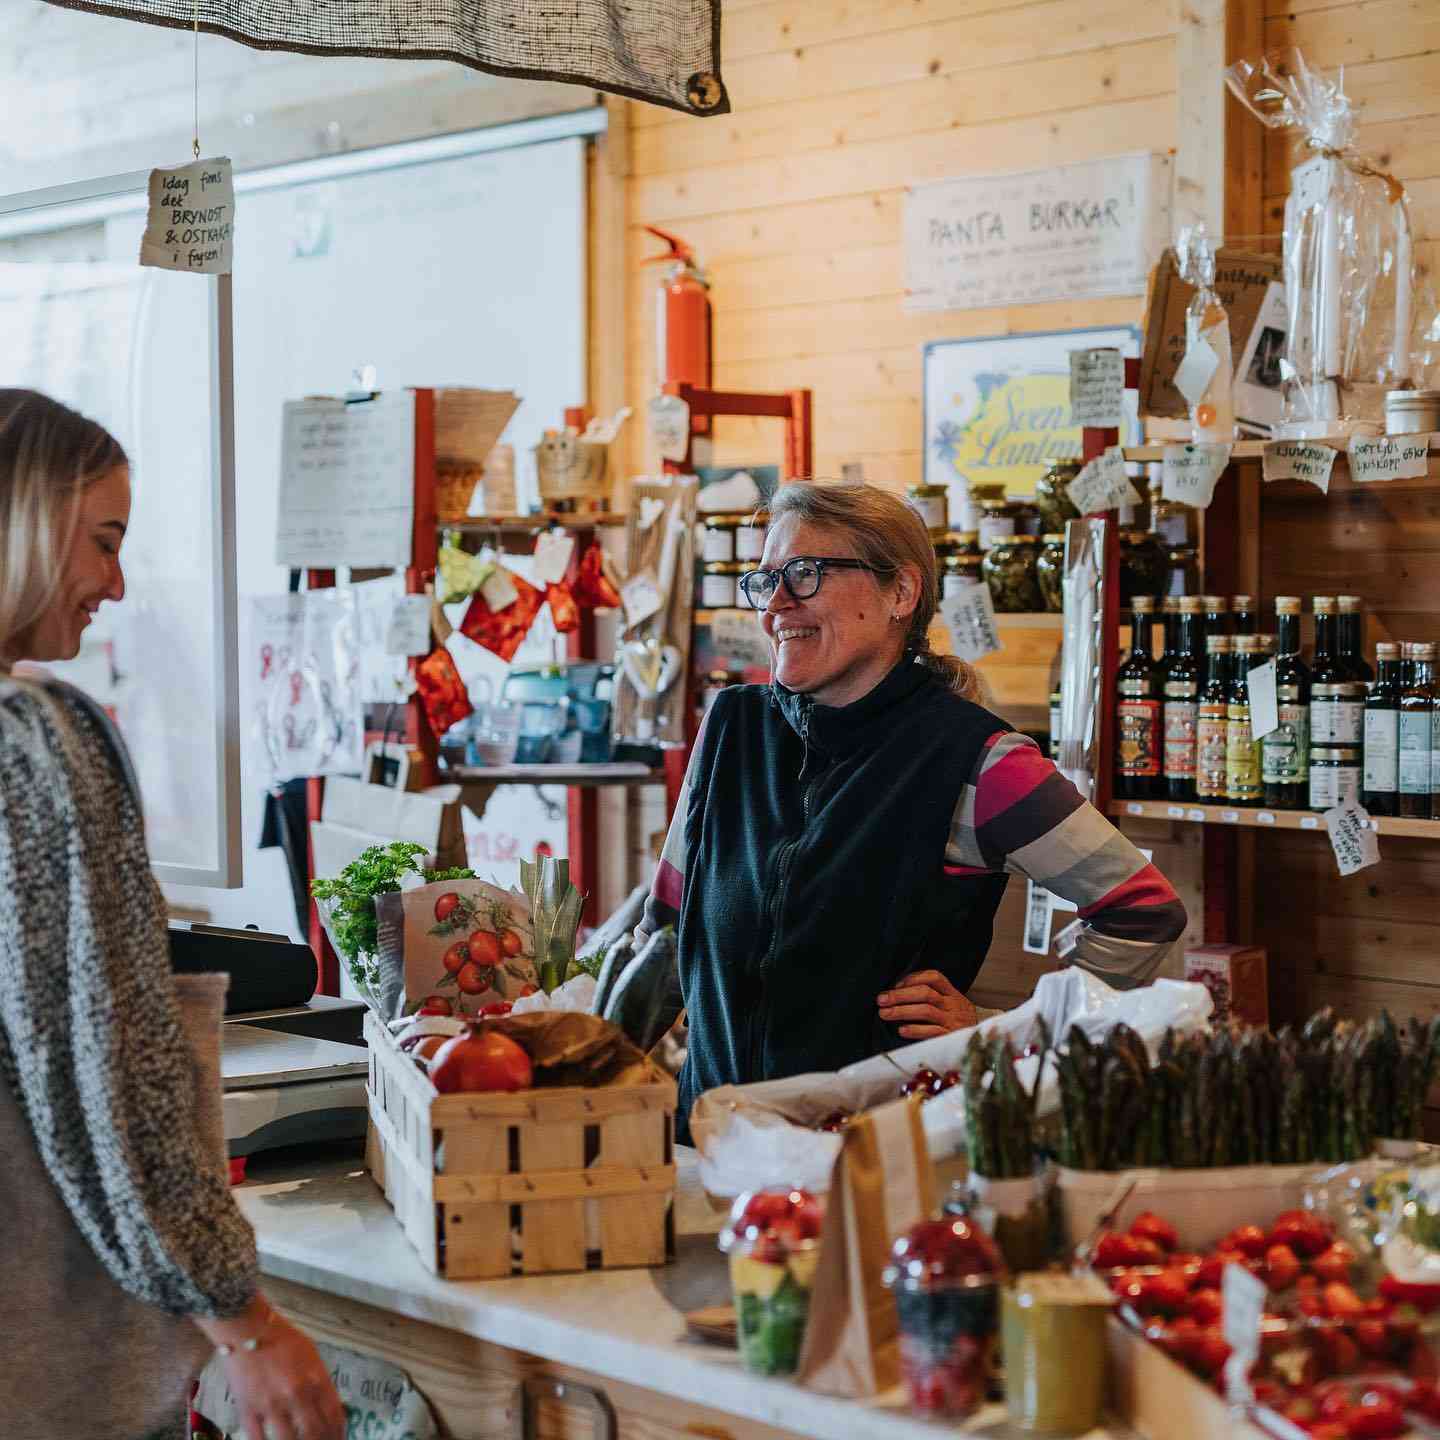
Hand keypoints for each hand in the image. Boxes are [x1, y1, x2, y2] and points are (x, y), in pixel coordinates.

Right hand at [196, 1295, 344, 1439]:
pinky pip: (258, 1439)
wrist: (247, 1329)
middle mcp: (296, 1394)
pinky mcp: (248, 1410)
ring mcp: (271, 1404)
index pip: (334, 1415)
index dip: (338, 1433)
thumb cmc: (281, 1338)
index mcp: (315, 1378)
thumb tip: (329, 1406)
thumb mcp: (310, 1354)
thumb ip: (320, 1380)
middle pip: (314, 1432)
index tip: (339, 1439)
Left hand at [877, 970, 977, 1038]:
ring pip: (926, 1011)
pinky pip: (932, 1032)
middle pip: (925, 993)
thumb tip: (897, 993)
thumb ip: (932, 997)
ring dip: (902, 1011)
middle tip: (881, 1000)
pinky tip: (901, 1030)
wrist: (983, 1043)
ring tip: (884, 1014)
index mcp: (952, 993)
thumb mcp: (950, 1005)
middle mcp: (953, 1005)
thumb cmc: (957, 1021)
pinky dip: (915, 1030)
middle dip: (900, 995)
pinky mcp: (951, 1038)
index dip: (913, 978)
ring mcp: (953, 1021)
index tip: (896, 985)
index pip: (934, 977)